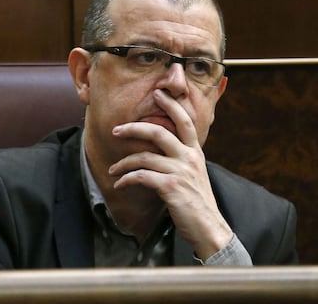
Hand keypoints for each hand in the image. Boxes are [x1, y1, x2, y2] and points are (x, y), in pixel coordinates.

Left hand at [109, 89, 232, 260]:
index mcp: (195, 151)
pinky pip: (142, 176)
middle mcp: (189, 157)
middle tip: (116, 130)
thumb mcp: (195, 173)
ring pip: (145, 156)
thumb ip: (181, 158)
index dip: (171, 105)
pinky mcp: (171, 187)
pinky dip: (127, 179)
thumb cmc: (198, 201)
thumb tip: (160, 149)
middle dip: (134, 128)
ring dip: (124, 163)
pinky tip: (120, 184)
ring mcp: (180, 171)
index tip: (158, 93)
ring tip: (113, 169)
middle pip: (159, 132)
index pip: (184, 121)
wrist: (210, 229)